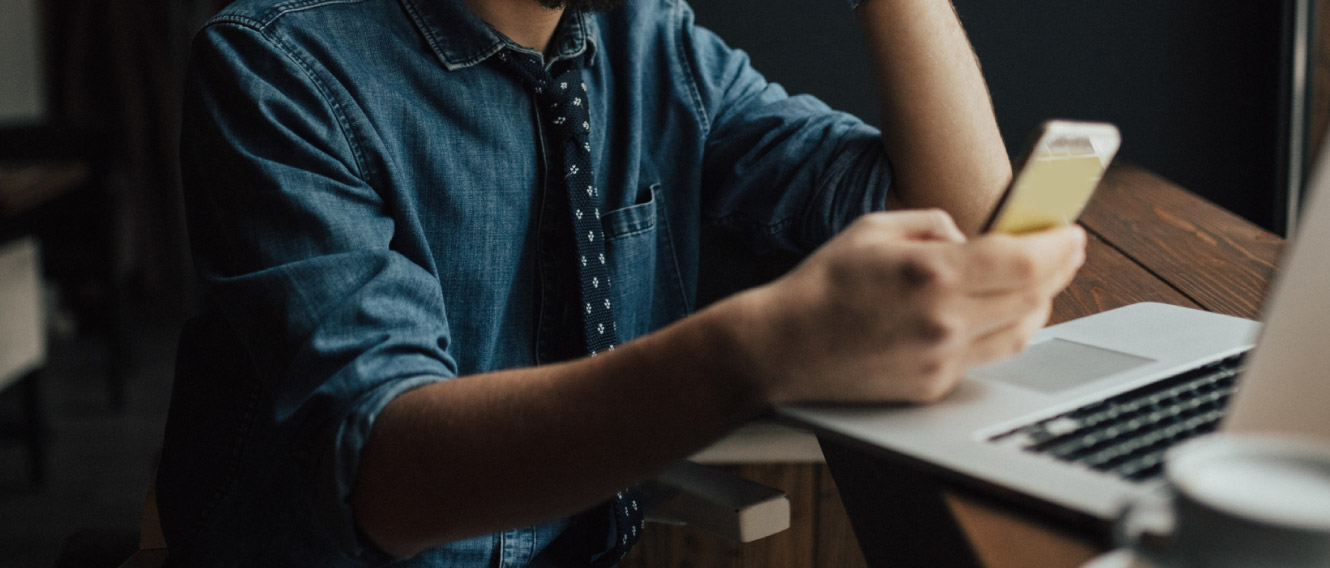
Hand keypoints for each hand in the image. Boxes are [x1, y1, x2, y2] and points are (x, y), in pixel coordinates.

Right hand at [730, 209, 1084, 403]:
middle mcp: (944, 319)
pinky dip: (1001, 329)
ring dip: (1037, 302)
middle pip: (1034, 296)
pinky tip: (996, 312)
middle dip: (1059, 269)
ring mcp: (941, 358)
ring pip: (1020, 331)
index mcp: (932, 272)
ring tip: (1035, 281)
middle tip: (1065, 251)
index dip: (1060, 245)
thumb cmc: (822, 285)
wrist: (782, 347)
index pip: (1025, 260)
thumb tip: (974, 235)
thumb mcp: (875, 228)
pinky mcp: (933, 386)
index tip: (1071, 232)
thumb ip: (934, 225)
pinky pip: (987, 356)